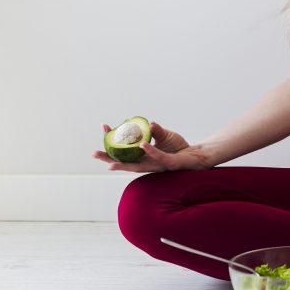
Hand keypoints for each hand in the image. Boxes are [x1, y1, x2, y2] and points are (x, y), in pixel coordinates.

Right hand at [92, 121, 209, 172]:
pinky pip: (157, 157)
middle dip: (109, 158)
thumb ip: (156, 130)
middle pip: (124, 163)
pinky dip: (149, 151)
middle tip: (94, 153)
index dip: (113, 142)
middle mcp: (147, 163)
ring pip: (137, 166)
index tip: (104, 128)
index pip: (124, 151)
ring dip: (123, 162)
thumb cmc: (178, 147)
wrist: (195, 155)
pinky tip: (142, 144)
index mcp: (143, 156)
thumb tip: (148, 123)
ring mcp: (156, 165)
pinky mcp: (168, 164)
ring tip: (109, 161)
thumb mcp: (165, 136)